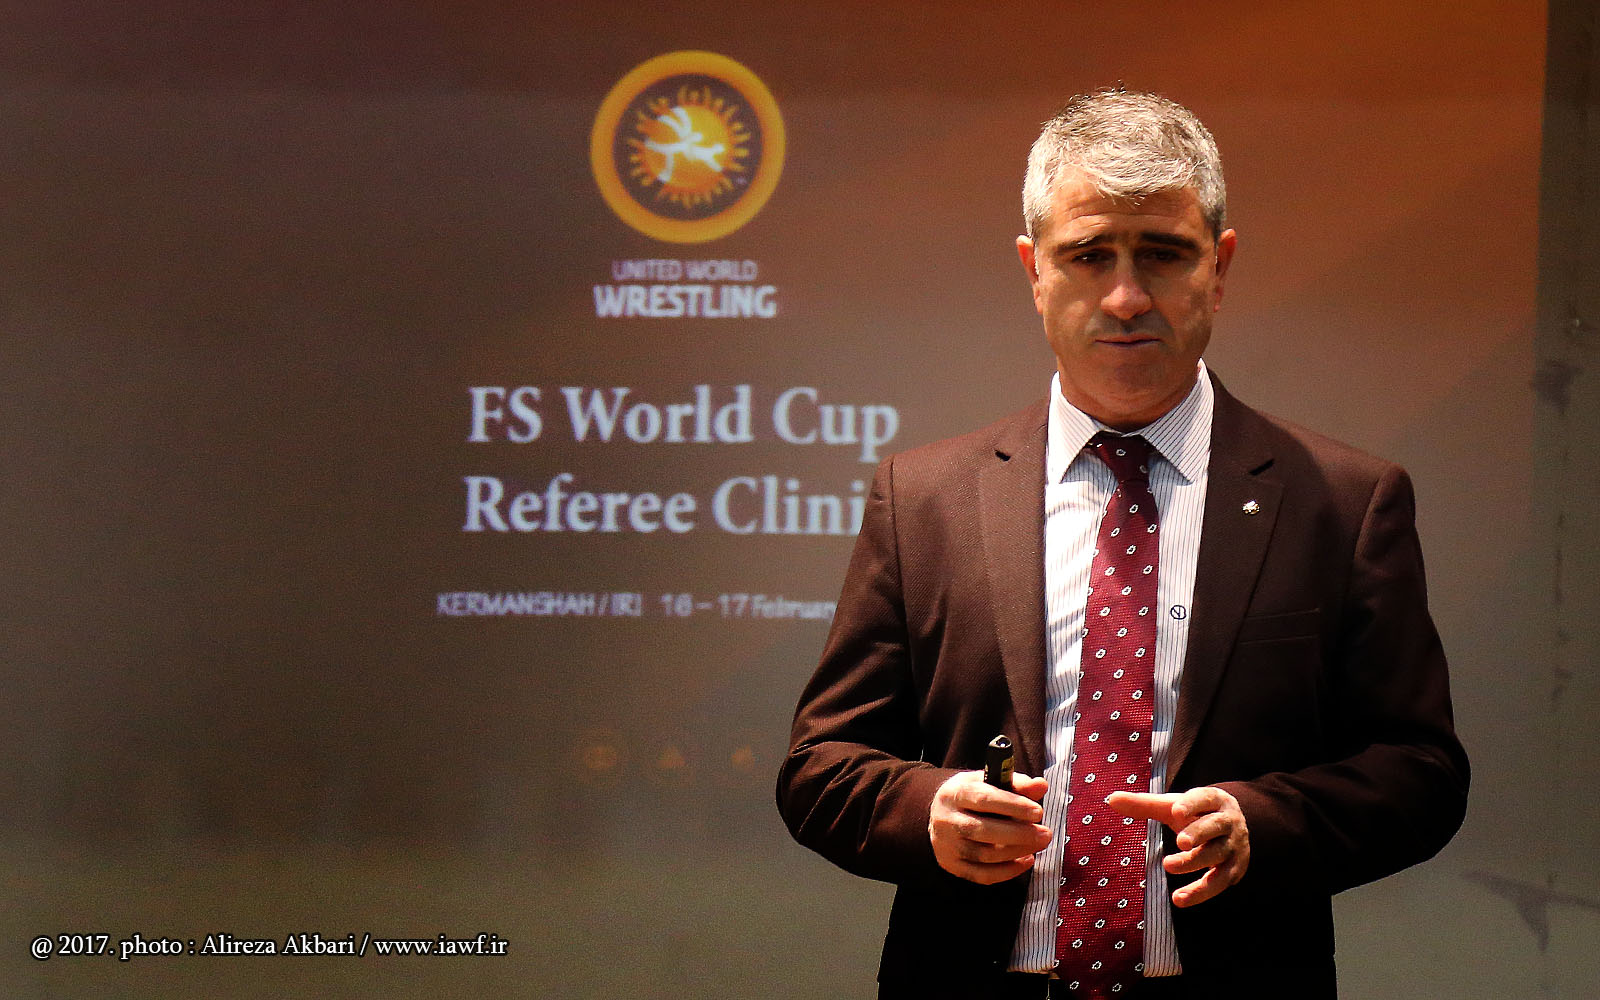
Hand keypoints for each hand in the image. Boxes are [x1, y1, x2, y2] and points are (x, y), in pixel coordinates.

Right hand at [928, 770, 1050, 884]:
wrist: (940, 816)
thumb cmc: (971, 797)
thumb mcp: (988, 782)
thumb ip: (1016, 784)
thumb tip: (1041, 786)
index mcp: (954, 793)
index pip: (983, 799)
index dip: (1012, 806)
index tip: (1038, 812)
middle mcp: (946, 820)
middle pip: (982, 831)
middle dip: (1019, 834)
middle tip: (1045, 834)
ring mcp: (947, 846)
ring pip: (984, 855)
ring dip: (1017, 851)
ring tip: (1039, 844)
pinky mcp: (952, 865)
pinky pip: (982, 875)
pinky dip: (1008, 871)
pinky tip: (1026, 860)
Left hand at [1107, 786, 1249, 906]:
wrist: (1236, 829)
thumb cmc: (1197, 814)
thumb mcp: (1173, 807)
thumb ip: (1144, 804)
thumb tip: (1111, 799)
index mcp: (1214, 800)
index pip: (1205, 798)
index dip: (1192, 804)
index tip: (1176, 811)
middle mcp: (1228, 822)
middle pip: (1215, 826)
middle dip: (1198, 833)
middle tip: (1180, 841)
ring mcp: (1233, 846)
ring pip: (1217, 854)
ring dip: (1194, 861)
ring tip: (1169, 865)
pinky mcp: (1234, 870)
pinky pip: (1218, 882)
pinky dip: (1200, 892)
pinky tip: (1180, 898)